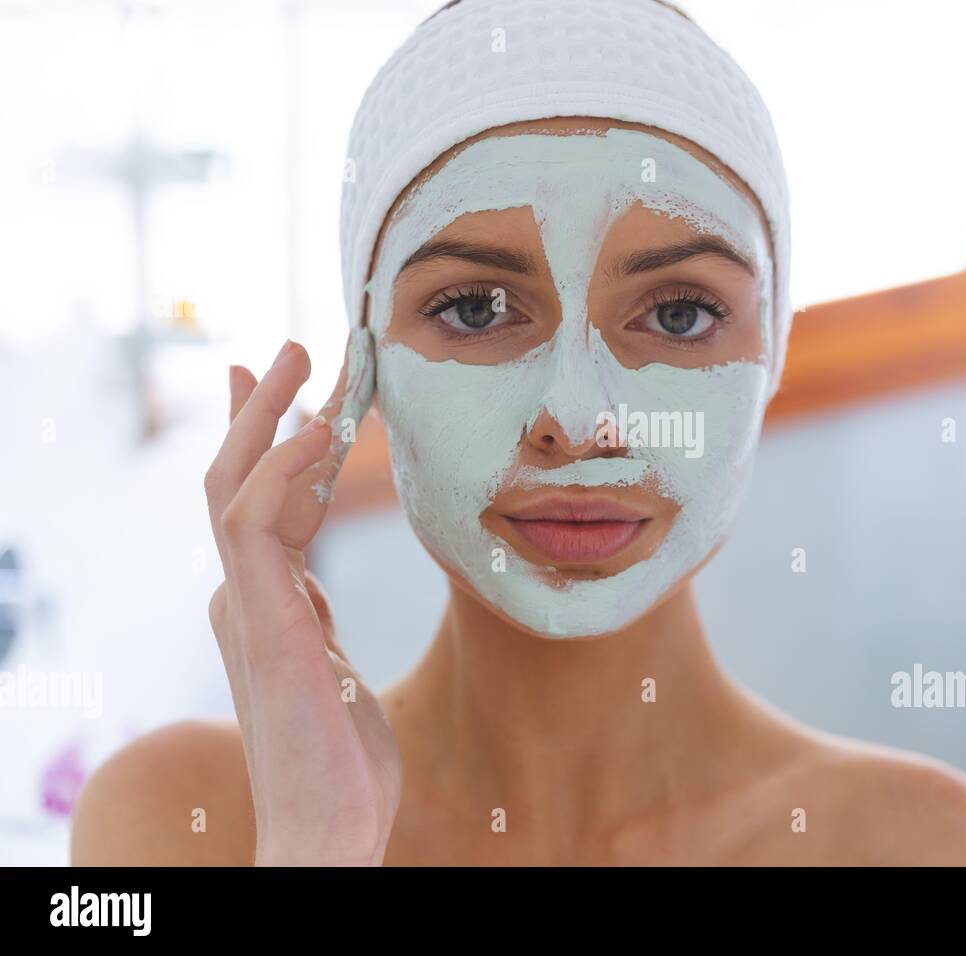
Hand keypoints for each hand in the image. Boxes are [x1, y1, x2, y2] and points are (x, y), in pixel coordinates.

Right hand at [204, 337, 398, 865]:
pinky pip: (258, 525)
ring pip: (234, 485)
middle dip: (260, 411)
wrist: (328, 827)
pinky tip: (318, 430)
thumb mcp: (333, 667)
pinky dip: (280, 470)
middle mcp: (246, 597)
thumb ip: (314, 621)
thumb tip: (310, 585)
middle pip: (237, 480)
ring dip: (266, 416)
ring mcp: (247, 607)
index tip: (292, 395)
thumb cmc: (341, 761)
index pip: (262, 504)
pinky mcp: (263, 621)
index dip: (275, 445)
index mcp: (266, 604)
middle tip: (290, 349)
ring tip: (302, 357)